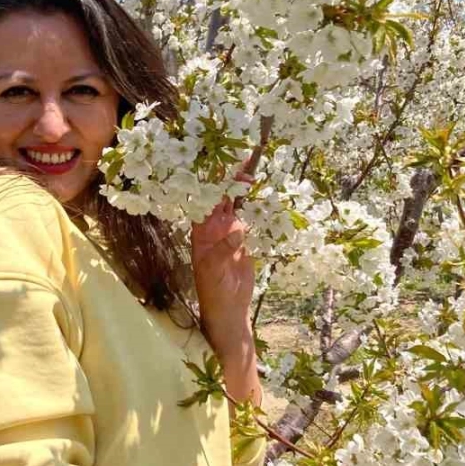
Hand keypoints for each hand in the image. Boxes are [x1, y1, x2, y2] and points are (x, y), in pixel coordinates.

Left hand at [191, 169, 254, 366]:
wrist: (229, 308)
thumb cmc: (213, 291)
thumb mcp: (214, 271)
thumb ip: (225, 249)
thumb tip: (237, 228)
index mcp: (200, 231)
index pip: (204, 200)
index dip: (211, 181)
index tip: (221, 163)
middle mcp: (214, 227)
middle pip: (222, 195)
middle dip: (231, 177)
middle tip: (247, 157)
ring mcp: (230, 231)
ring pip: (237, 203)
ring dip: (245, 187)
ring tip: (256, 167)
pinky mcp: (245, 238)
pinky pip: (250, 217)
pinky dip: (256, 204)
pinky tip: (263, 191)